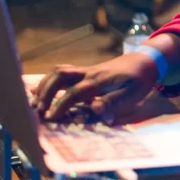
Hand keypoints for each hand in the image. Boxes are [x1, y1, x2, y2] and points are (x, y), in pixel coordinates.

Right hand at [33, 54, 158, 121]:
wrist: (146, 61)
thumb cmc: (139, 80)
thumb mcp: (132, 95)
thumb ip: (113, 102)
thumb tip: (95, 109)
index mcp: (99, 81)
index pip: (74, 92)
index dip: (60, 105)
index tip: (49, 118)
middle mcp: (89, 73)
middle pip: (61, 76)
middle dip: (46, 92)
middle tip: (37, 110)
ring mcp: (87, 70)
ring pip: (60, 71)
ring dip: (45, 85)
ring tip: (34, 101)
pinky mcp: (87, 70)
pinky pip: (64, 71)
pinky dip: (50, 80)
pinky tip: (39, 89)